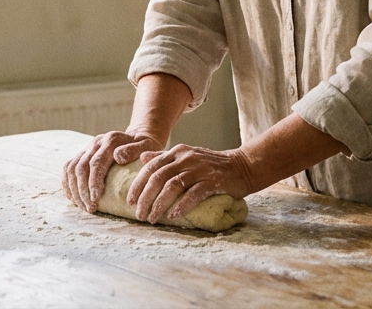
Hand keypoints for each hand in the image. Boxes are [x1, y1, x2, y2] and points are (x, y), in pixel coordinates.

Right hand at [61, 131, 163, 212]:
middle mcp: (96, 142)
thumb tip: (118, 156)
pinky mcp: (83, 154)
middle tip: (90, 208)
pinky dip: (67, 183)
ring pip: (71, 168)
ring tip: (83, 206)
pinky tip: (73, 198)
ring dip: (74, 189)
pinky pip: (68, 168)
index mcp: (110, 140)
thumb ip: (134, 150)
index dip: (93, 183)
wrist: (137, 137)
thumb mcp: (147, 145)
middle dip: (83, 191)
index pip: (95, 163)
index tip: (96, 200)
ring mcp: (88, 148)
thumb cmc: (145, 146)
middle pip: (80, 167)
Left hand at [128, 144, 254, 223]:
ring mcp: (199, 169)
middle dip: (145, 198)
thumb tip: (143, 158)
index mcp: (177, 152)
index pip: (151, 167)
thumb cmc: (211, 165)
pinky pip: (193, 194)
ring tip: (152, 219)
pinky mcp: (212, 181)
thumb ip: (165, 158)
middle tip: (139, 215)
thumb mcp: (186, 157)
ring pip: (172, 186)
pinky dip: (182, 205)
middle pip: (158, 177)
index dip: (138, 184)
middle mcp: (186, 158)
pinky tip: (174, 216)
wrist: (241, 166)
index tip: (130, 201)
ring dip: (159, 204)